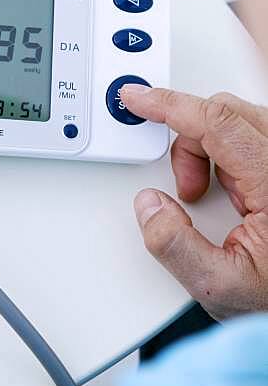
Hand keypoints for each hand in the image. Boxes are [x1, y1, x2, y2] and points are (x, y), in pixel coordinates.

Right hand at [120, 84, 267, 319]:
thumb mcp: (219, 286)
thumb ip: (174, 245)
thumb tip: (150, 206)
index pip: (218, 122)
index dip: (171, 105)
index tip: (139, 99)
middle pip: (227, 113)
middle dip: (188, 141)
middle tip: (183, 189)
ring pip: (237, 122)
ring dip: (207, 150)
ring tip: (203, 196)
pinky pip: (246, 139)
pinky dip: (223, 157)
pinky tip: (225, 193)